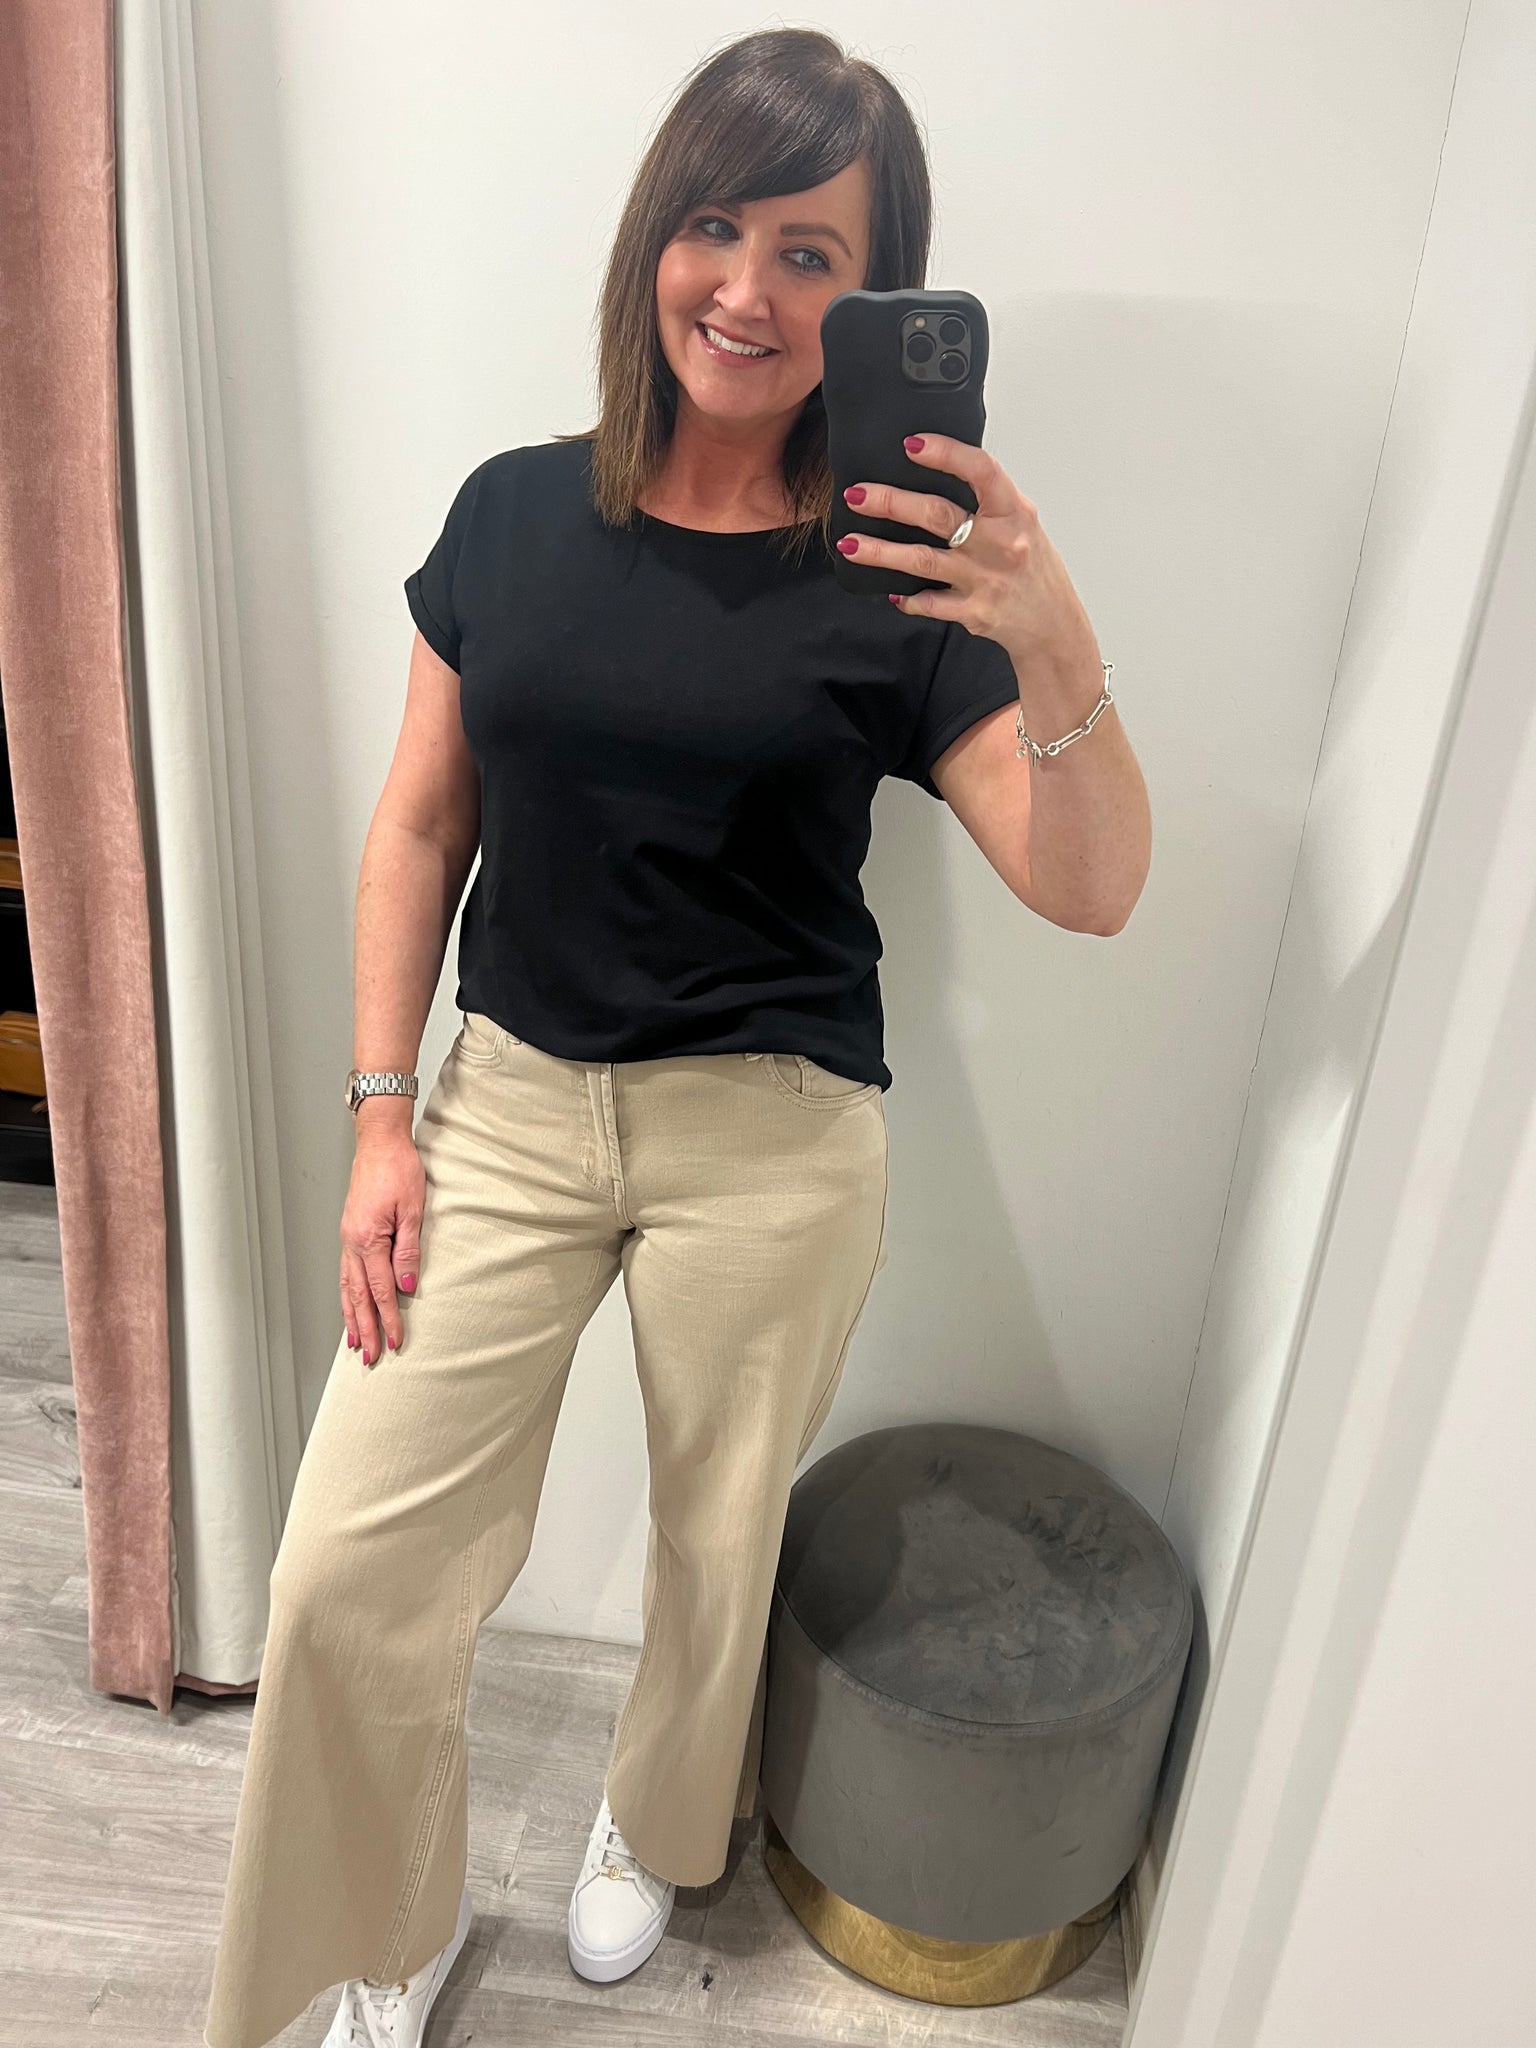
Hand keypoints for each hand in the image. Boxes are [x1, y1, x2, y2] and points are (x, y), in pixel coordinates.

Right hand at [339, 1128, 423, 1367]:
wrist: (379, 1142)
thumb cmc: (398, 1169)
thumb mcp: (412, 1210)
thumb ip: (408, 1251)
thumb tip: (406, 1286)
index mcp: (368, 1239)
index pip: (381, 1290)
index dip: (389, 1318)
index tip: (395, 1342)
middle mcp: (352, 1242)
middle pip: (357, 1296)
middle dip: (364, 1328)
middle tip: (370, 1357)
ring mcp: (348, 1238)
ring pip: (346, 1287)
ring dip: (351, 1317)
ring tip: (354, 1342)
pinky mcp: (350, 1232)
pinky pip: (346, 1272)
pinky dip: (347, 1295)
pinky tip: (350, 1306)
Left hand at [838, 432, 1096, 672]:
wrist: (1053, 625)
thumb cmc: (1033, 567)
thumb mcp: (1022, 522)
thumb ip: (988, 499)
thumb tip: (941, 465)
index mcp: (1014, 513)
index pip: (981, 471)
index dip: (946, 454)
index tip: (911, 444)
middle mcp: (999, 544)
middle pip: (938, 515)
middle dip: (891, 502)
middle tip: (856, 493)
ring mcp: (984, 580)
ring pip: (922, 561)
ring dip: (881, 551)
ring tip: (848, 543)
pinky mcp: (972, 612)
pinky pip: (929, 604)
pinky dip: (907, 599)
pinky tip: (888, 591)